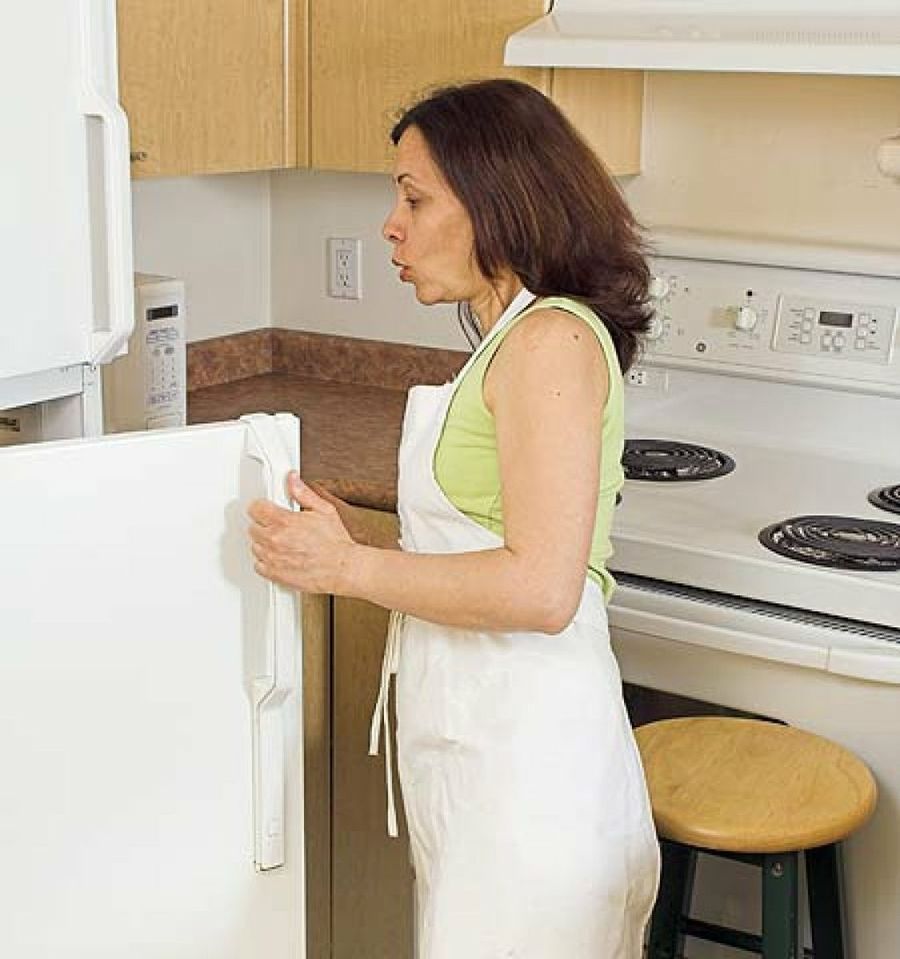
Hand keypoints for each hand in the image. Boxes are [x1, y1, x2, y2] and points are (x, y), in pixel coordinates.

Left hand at [247, 472, 358, 594]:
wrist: (341, 567)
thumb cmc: (334, 542)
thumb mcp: (324, 510)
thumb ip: (303, 493)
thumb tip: (292, 479)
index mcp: (284, 521)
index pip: (255, 508)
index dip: (261, 507)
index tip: (266, 508)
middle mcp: (275, 539)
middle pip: (253, 527)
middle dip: (264, 525)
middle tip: (279, 526)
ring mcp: (272, 557)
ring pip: (255, 546)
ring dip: (264, 543)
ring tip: (282, 542)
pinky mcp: (274, 573)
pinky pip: (258, 565)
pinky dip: (266, 561)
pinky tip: (279, 556)